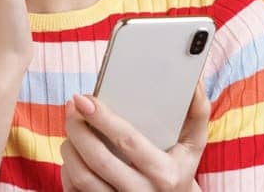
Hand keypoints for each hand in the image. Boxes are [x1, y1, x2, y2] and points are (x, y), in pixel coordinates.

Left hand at [59, 82, 210, 191]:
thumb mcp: (192, 145)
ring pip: (82, 177)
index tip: (84, 99)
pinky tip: (72, 153)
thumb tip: (193, 82)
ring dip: (69, 147)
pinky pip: (75, 191)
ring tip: (72, 128)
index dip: (103, 118)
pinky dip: (67, 169)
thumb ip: (197, 113)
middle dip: (78, 129)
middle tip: (72, 107)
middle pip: (98, 160)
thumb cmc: (179, 169)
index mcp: (165, 173)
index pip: (128, 141)